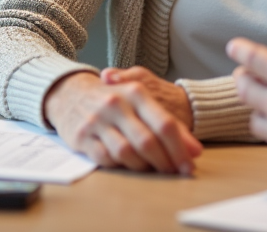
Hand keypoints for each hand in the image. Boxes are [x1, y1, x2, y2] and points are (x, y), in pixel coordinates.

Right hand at [43, 72, 202, 174]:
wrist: (71, 93)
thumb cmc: (115, 100)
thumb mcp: (141, 103)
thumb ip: (169, 125)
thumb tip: (195, 152)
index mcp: (136, 93)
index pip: (165, 124)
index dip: (180, 149)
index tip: (189, 166)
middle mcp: (116, 104)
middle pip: (147, 141)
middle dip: (165, 162)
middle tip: (174, 173)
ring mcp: (97, 120)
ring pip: (126, 152)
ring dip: (143, 167)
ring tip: (151, 169)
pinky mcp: (82, 136)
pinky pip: (106, 159)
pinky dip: (121, 166)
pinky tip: (128, 165)